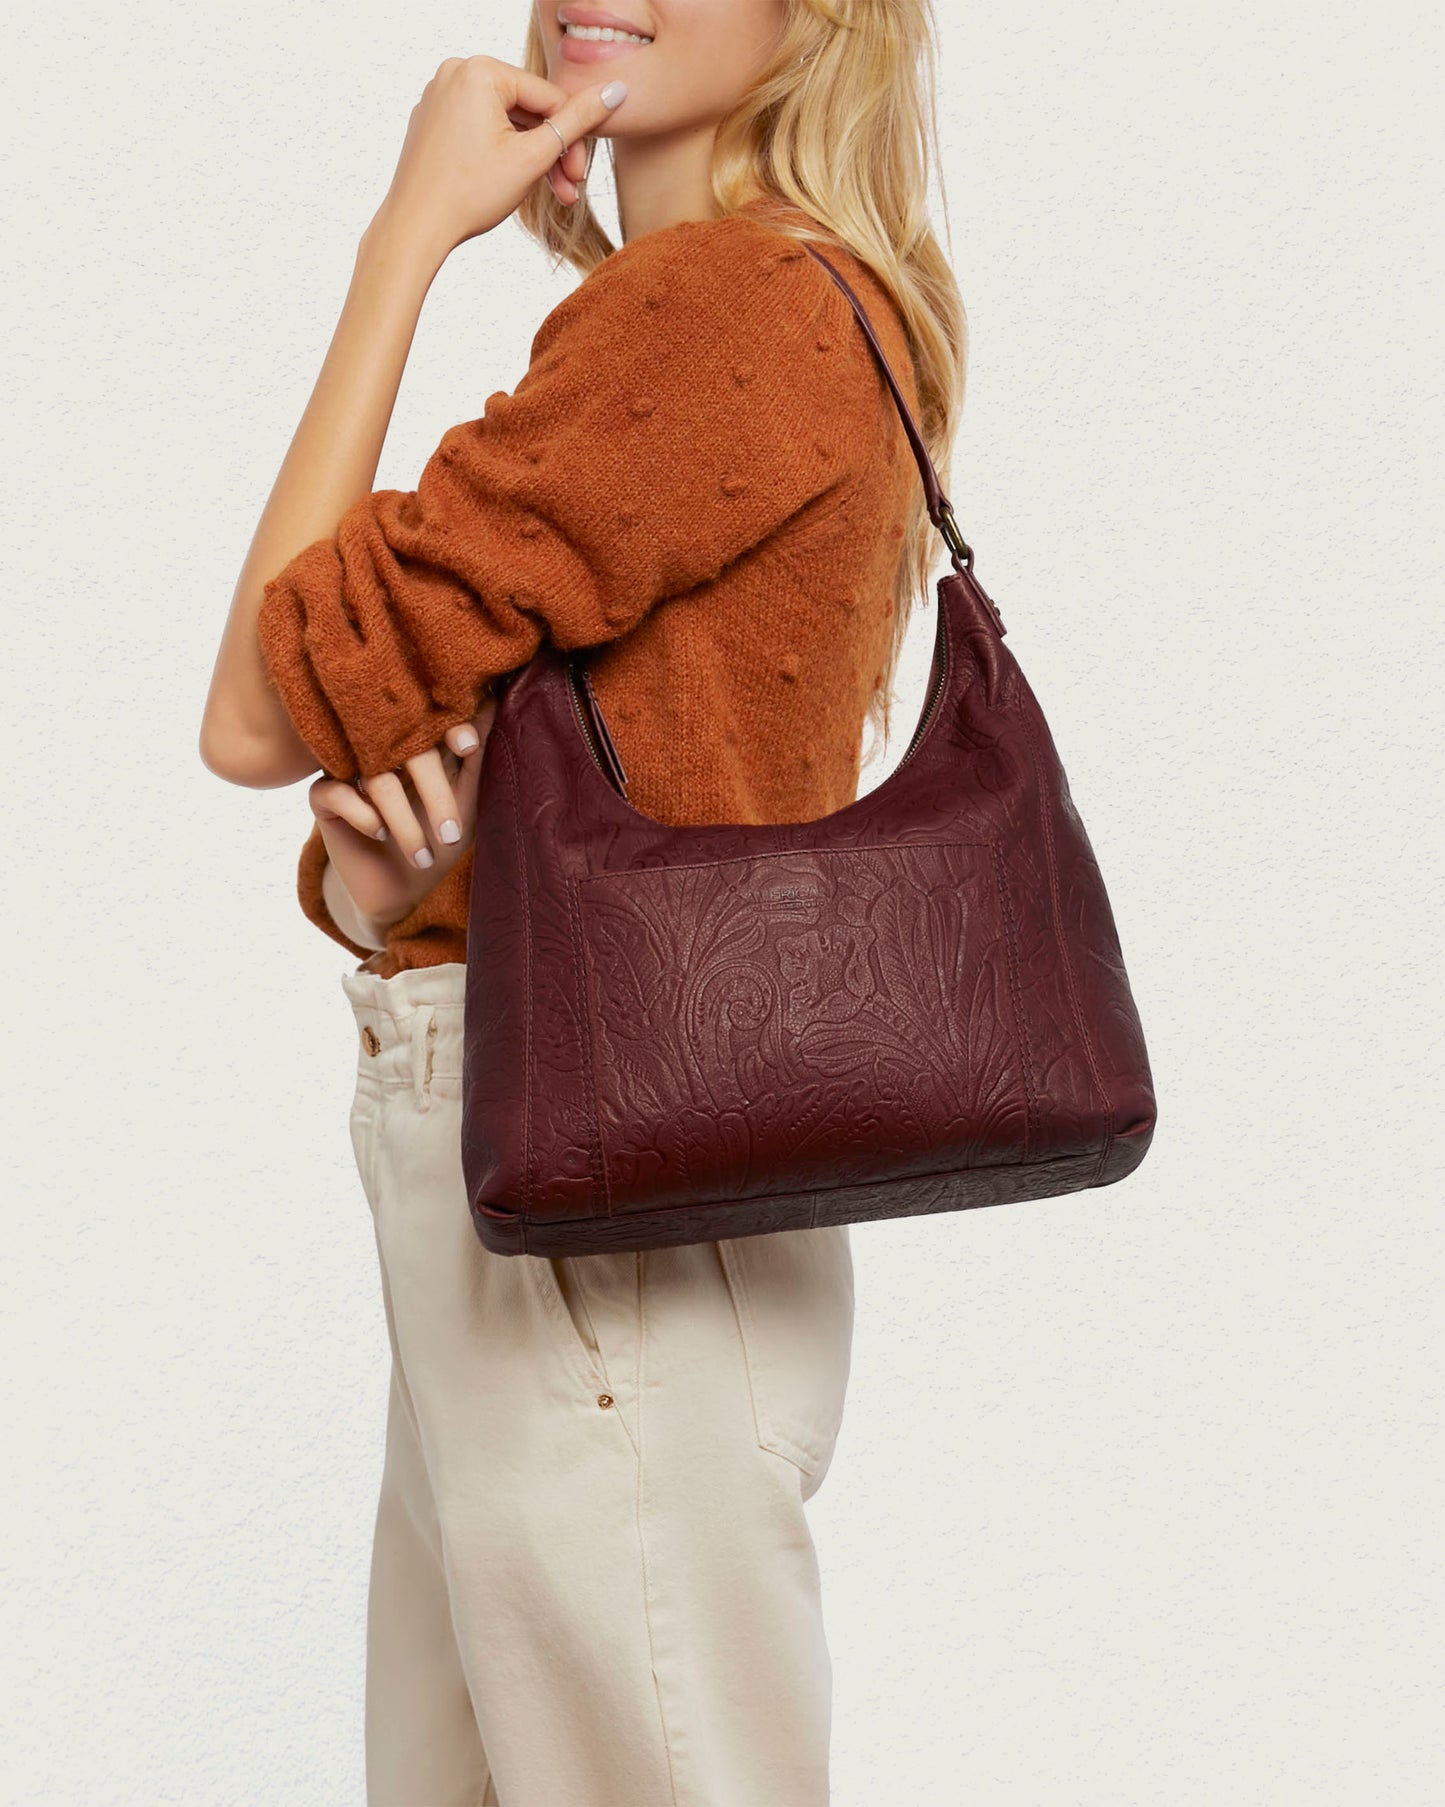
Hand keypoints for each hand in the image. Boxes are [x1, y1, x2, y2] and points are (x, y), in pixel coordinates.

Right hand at [308, 698, 497, 932]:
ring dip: (403, 822)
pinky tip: (380, 835)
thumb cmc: (440, 839)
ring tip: (423, 857)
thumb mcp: (467, 800)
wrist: (403, 890)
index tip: (468, 747)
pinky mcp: (323, 794)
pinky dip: (363, 815)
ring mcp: (350, 766)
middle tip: (451, 835)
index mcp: (417, 741)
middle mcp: (381, 747)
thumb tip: (492, 701)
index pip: (429, 715)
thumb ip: (475, 756)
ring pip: (375, 775)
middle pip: (404, 745)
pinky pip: (334, 791)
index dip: (449, 723)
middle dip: (434, 792)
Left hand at [372, 55, 627, 261]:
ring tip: (550, 196)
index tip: (581, 174)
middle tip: (570, 189)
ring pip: (505, 123)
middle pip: (526, 109)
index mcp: (480, 70)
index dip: (572, 138)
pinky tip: (515, 184)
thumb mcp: (533, 157)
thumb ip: (578, 122)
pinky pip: (480, 130)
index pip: (547, 97)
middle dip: (551, 152)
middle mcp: (455, 72)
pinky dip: (502, 154)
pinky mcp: (432, 121)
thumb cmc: (469, 193)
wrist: (414, 228)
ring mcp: (439, 96)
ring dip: (531, 158)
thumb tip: (616, 91)